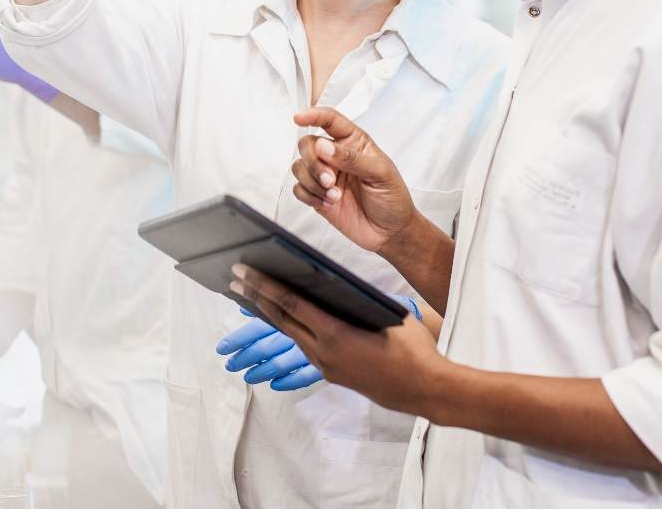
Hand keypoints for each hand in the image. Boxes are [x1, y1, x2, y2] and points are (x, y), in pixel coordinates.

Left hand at [230, 265, 447, 415]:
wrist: (425, 389)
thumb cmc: (413, 349)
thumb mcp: (386, 313)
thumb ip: (356, 301)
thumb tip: (334, 285)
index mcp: (335, 334)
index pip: (291, 304)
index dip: (264, 285)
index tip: (244, 271)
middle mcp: (323, 352)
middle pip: (281, 319)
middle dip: (255, 297)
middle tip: (235, 278)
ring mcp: (326, 365)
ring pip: (289, 334)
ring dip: (267, 314)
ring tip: (248, 297)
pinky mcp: (332, 374)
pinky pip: (302, 347)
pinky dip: (288, 329)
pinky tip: (281, 321)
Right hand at [291, 107, 418, 253]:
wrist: (390, 232)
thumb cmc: (393, 198)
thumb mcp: (381, 174)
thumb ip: (352, 158)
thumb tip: (324, 147)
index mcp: (354, 142)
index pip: (330, 121)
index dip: (314, 115)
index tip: (299, 117)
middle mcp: (336, 156)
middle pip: (307, 144)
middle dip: (313, 162)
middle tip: (329, 180)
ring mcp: (325, 176)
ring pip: (299, 167)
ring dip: (312, 182)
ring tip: (334, 196)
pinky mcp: (317, 195)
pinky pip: (298, 189)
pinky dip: (309, 196)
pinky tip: (327, 203)